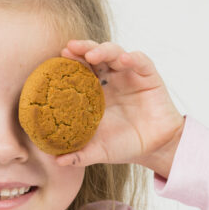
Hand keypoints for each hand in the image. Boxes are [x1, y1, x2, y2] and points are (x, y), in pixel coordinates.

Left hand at [55, 40, 184, 177]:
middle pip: (94, 55)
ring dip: (103, 50)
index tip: (55, 60)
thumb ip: (79, 155)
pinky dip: (132, 58)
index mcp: (93, 91)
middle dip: (82, 48)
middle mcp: (110, 78)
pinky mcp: (148, 76)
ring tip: (92, 55)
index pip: (78, 70)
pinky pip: (140, 61)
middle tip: (70, 48)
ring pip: (114, 52)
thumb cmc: (123, 145)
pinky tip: (124, 60)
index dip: (68, 63)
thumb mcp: (99, 150)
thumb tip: (56, 161)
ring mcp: (128, 74)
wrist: (153, 149)